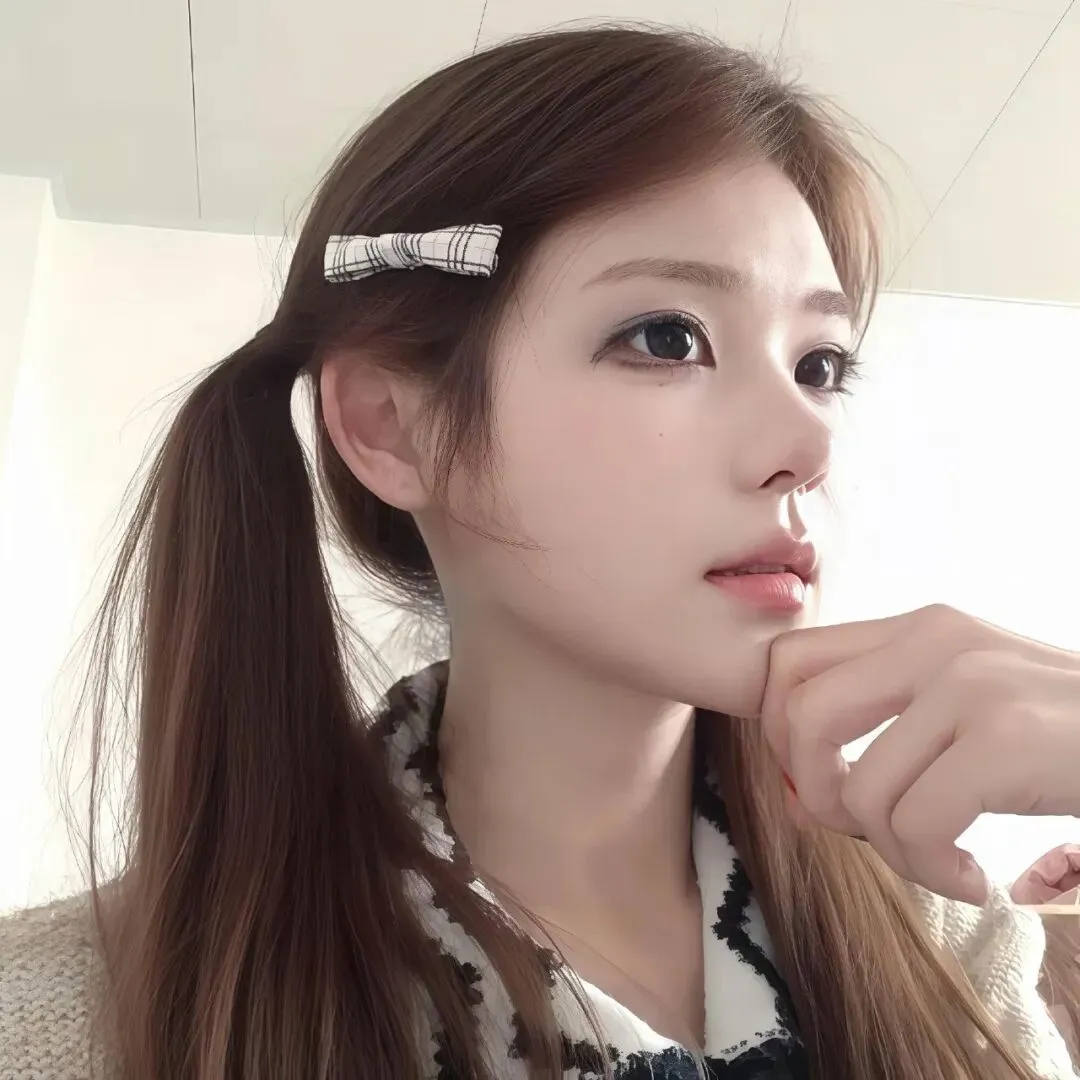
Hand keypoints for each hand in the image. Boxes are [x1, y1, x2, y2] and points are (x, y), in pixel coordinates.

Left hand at [760, 604, 1079, 905]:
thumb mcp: (967, 713)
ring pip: (856, 789)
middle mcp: (934, 640)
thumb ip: (882, 736)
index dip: (779, 733)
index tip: (825, 786)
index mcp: (917, 629)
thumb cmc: (1068, 739)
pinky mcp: (1005, 740)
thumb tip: (797, 803)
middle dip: (812, 791)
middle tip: (865, 831)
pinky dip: (935, 873)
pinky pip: (913, 827)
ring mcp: (970, 685)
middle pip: (797, 715)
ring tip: (946, 861)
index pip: (787, 663)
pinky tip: (981, 879)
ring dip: (892, 852)